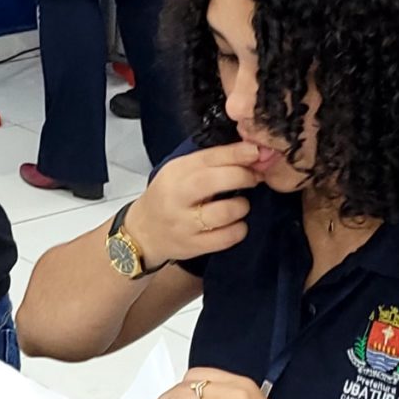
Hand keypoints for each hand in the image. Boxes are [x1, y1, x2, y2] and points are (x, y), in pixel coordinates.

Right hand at [120, 141, 260, 268]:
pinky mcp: (192, 246)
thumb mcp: (181, 172)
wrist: (143, 231)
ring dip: (242, 206)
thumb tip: (251, 153)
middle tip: (253, 178)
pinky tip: (234, 224)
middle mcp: (176, 196)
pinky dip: (239, 229)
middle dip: (242, 176)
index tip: (256, 152)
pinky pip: (226, 238)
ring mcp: (183, 223)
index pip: (208, 158)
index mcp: (174, 173)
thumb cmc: (168, 197)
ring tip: (239, 205)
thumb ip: (212, 162)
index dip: (236, 154)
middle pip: (214, 181)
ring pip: (224, 212)